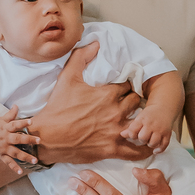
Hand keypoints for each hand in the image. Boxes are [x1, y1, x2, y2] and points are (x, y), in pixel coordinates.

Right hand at [0, 105, 40, 173]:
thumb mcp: (1, 119)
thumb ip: (10, 114)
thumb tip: (17, 105)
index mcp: (6, 128)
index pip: (15, 124)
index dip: (23, 123)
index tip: (31, 121)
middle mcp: (5, 138)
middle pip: (18, 139)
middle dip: (28, 140)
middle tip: (39, 141)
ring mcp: (3, 148)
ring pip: (15, 152)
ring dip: (25, 157)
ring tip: (35, 160)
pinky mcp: (1, 155)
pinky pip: (8, 162)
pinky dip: (14, 167)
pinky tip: (20, 171)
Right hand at [35, 44, 152, 166]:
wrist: (47, 137)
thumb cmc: (57, 108)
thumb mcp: (66, 77)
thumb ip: (81, 57)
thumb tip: (96, 43)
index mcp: (108, 94)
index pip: (128, 85)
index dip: (126, 86)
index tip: (123, 88)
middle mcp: (115, 112)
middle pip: (136, 102)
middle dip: (133, 101)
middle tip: (129, 103)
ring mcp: (116, 131)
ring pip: (140, 124)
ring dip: (139, 122)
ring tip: (137, 121)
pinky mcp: (113, 149)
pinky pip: (136, 150)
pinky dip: (144, 148)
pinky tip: (147, 145)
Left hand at [121, 108, 173, 153]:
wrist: (164, 108)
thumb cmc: (149, 115)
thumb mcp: (139, 118)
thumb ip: (131, 127)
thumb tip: (121, 134)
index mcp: (142, 119)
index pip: (133, 131)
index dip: (132, 135)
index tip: (134, 134)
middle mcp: (152, 124)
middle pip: (143, 138)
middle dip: (142, 140)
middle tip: (143, 138)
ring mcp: (160, 130)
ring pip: (153, 143)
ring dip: (150, 145)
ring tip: (150, 141)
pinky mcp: (168, 134)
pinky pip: (163, 145)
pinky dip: (159, 149)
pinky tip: (155, 150)